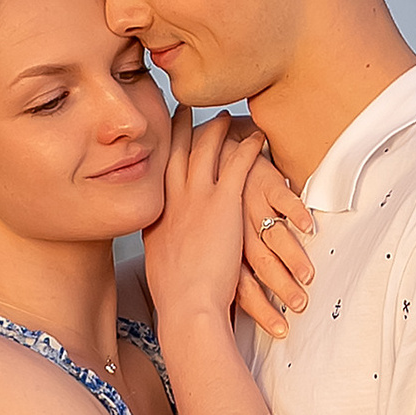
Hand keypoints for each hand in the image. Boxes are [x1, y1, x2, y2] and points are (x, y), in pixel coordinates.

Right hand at [139, 105, 263, 343]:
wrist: (187, 306)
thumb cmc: (177, 298)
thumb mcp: (162, 266)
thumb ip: (165, 248)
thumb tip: (166, 250)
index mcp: (158, 217)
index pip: (158, 174)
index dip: (161, 152)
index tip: (163, 136)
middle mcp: (173, 201)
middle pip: (175, 153)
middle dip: (180, 128)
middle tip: (184, 107)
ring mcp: (197, 199)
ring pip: (206, 151)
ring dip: (217, 130)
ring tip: (226, 115)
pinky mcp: (223, 204)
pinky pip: (237, 165)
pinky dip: (248, 148)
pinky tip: (257, 137)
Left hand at [233, 133, 314, 340]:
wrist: (214, 150)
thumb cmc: (215, 197)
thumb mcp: (209, 235)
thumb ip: (220, 267)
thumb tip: (229, 306)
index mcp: (220, 246)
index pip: (240, 285)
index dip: (260, 309)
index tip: (280, 330)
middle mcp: (234, 228)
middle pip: (259, 265)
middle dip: (280, 288)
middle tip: (298, 307)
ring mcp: (249, 205)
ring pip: (272, 236)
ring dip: (292, 257)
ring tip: (308, 277)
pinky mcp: (264, 181)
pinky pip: (282, 198)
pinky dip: (296, 213)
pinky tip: (310, 228)